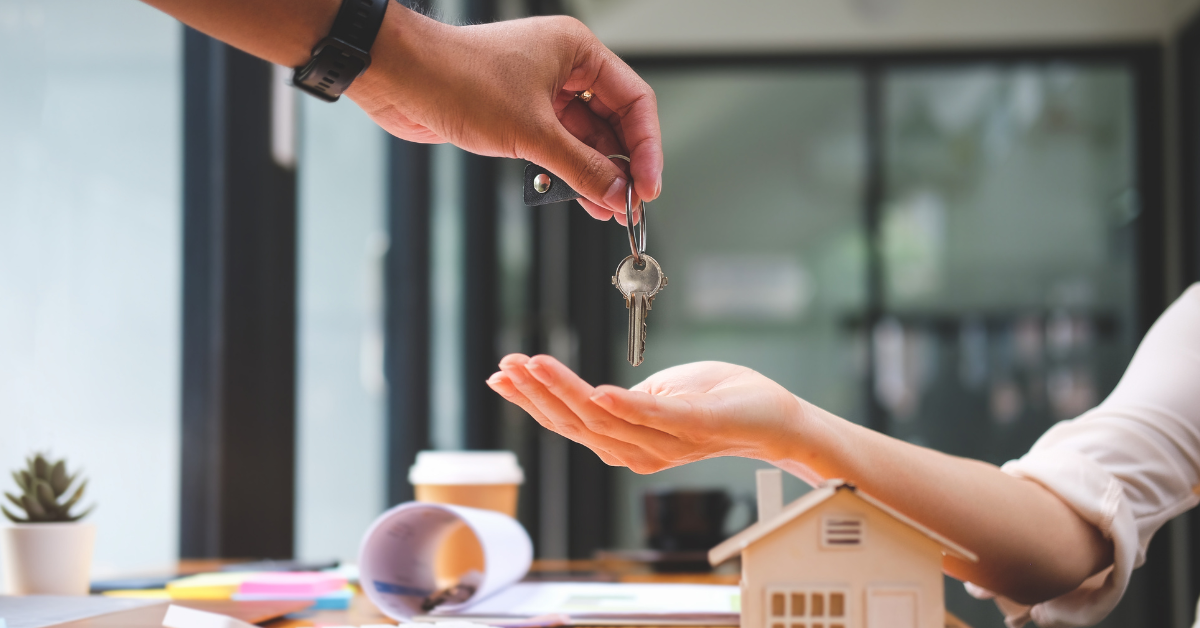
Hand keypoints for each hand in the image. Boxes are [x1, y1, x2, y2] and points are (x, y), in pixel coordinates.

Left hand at [348, 8, 662, 221]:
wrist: (399, 78)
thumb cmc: (457, 78)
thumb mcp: (530, 132)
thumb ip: (580, 167)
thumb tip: (617, 193)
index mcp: (577, 51)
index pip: (634, 101)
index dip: (647, 147)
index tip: (648, 186)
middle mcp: (563, 67)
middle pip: (613, 121)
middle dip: (622, 165)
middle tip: (630, 204)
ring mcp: (540, 91)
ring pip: (584, 138)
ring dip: (595, 174)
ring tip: (608, 209)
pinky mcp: (518, 114)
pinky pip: (557, 146)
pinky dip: (568, 172)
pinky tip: (580, 198)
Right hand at [486, 354, 808, 473]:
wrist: (772, 417)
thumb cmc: (715, 401)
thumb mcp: (656, 394)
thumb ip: (622, 401)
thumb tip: (588, 391)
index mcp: (625, 440)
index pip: (567, 422)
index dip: (531, 401)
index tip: (500, 375)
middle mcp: (638, 451)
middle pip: (575, 424)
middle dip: (536, 394)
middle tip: (507, 366)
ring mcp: (666, 443)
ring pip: (602, 421)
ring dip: (565, 392)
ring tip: (536, 366)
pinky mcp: (695, 428)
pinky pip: (652, 420)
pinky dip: (623, 407)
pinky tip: (598, 391)